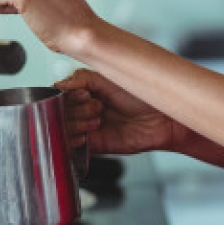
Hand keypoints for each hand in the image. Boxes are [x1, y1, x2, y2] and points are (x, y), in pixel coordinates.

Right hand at [56, 68, 190, 155]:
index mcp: (86, 89)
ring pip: (64, 129)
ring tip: (97, 119)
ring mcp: (89, 127)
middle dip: (76, 109)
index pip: (60, 93)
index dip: (66, 95)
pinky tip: (85, 135)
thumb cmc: (144, 94)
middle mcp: (85, 108)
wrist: (165, 118)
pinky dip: (73, 142)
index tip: (82, 94)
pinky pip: (74, 147)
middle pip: (59, 112)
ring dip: (76, 124)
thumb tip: (59, 85)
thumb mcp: (110, 77)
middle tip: (97, 106)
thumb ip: (81, 79)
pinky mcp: (96, 145)